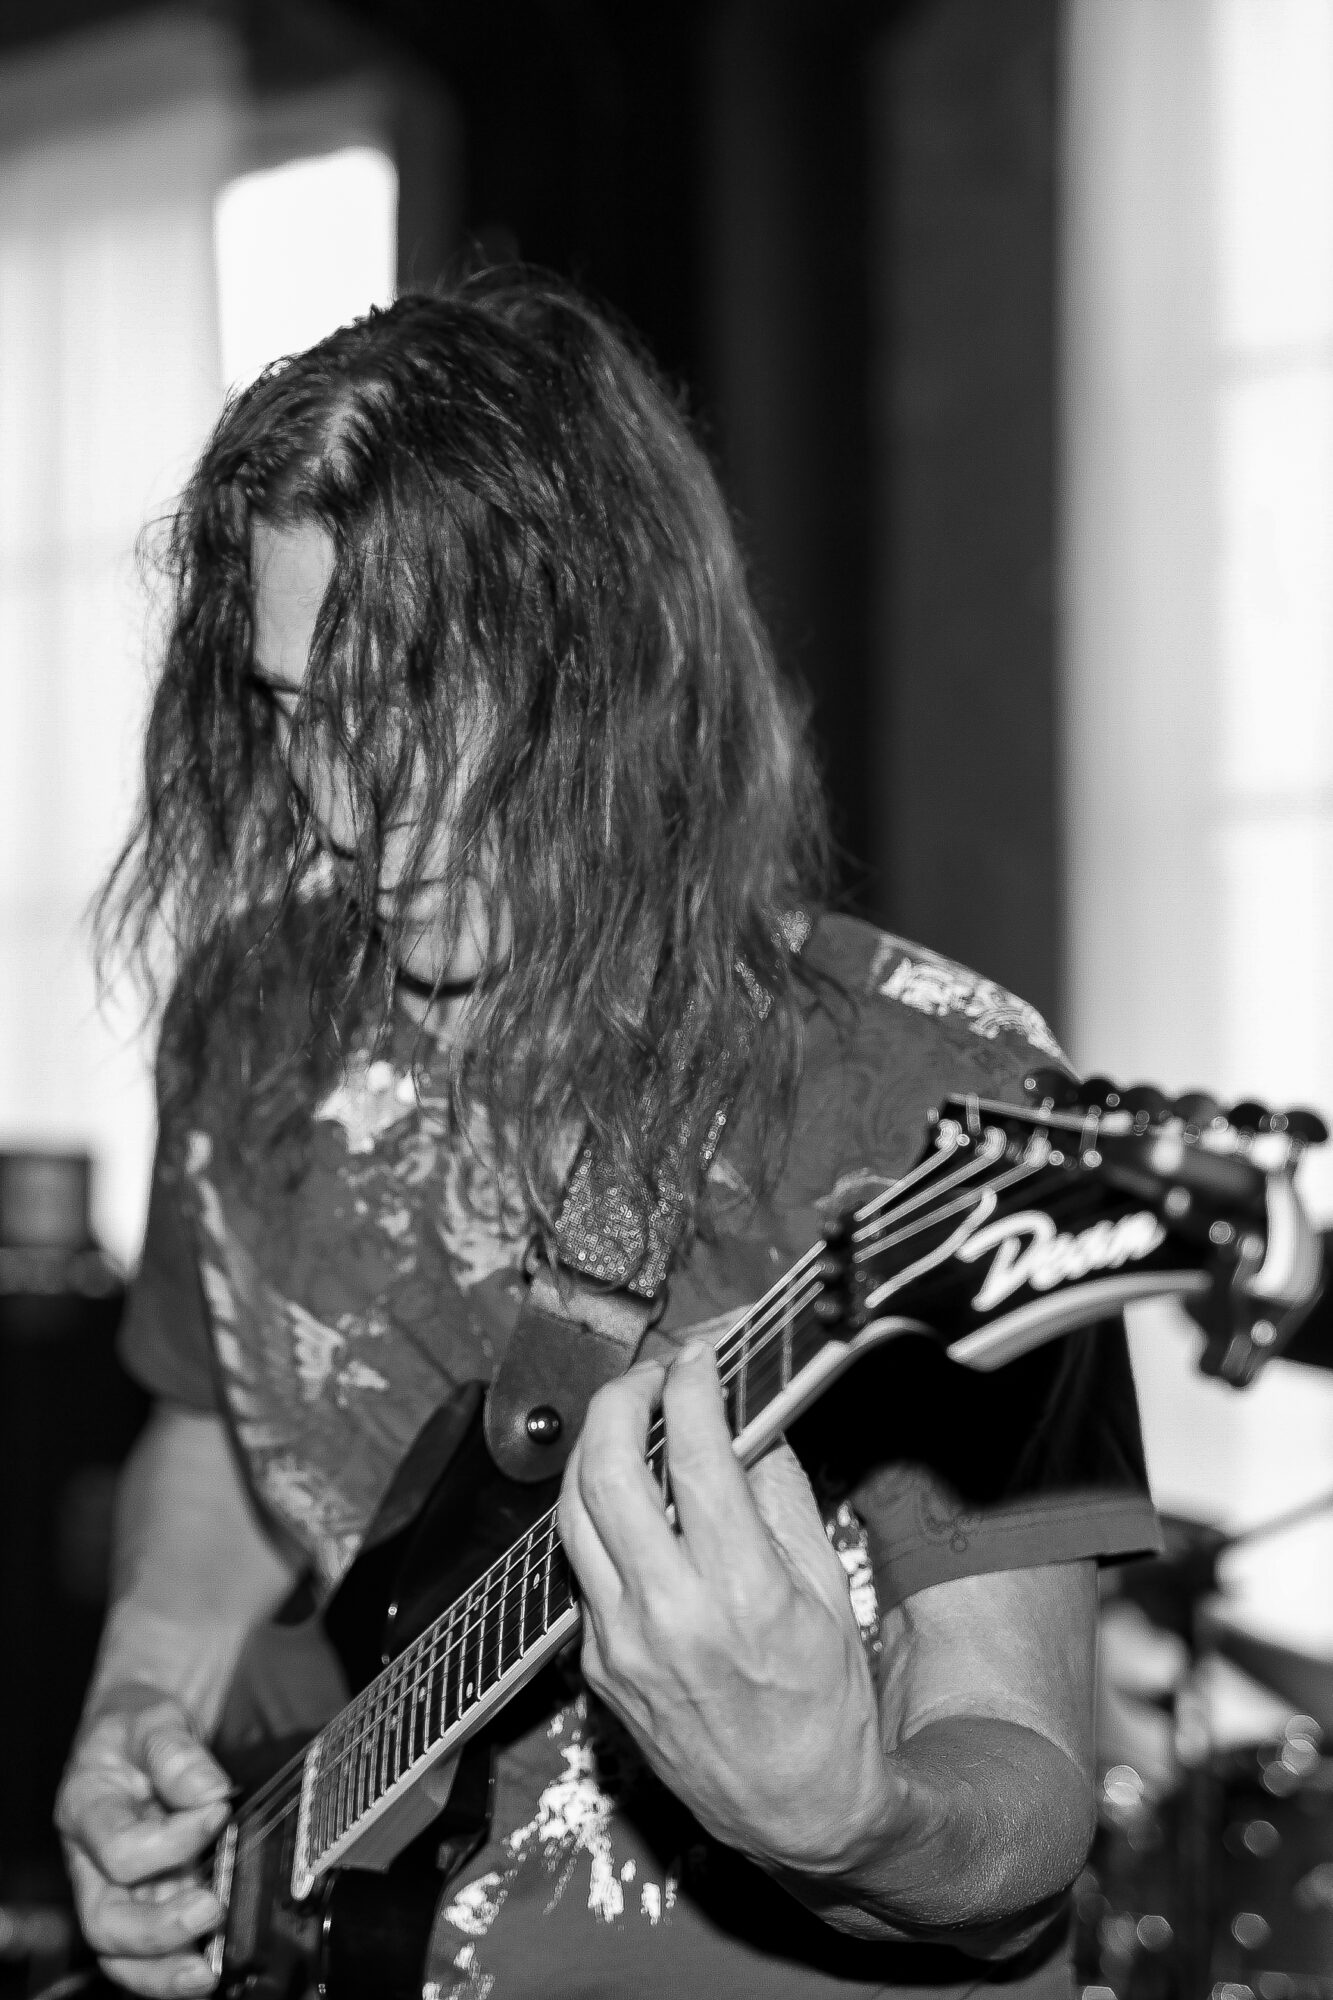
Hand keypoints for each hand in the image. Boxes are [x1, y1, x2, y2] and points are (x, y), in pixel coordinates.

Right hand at [56, 1688, 230, 1994]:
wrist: (135, 1732)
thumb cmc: (135, 1729)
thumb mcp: (152, 1720)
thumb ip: (177, 1753)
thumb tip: (209, 1790)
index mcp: (86, 1812)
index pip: (120, 1849)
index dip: (173, 1839)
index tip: (218, 1809)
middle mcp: (92, 1862)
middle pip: (106, 1922)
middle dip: (157, 1931)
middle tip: (210, 1910)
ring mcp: (118, 1889)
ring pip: (122, 1953)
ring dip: (164, 1970)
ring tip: (207, 1971)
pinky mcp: (147, 1901)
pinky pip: (152, 1950)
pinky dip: (177, 1966)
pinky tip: (212, 1963)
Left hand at [557, 1340, 894, 1875]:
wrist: (794, 1809)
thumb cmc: (823, 1704)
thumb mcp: (825, 1587)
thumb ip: (780, 1493)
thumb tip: (747, 1417)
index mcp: (739, 1593)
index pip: (695, 1453)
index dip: (693, 1385)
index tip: (702, 1358)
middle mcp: (667, 1615)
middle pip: (607, 1469)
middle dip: (622, 1397)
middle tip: (651, 1375)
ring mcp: (619, 1643)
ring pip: (570, 1510)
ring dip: (593, 1448)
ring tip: (628, 1421)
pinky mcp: (595, 1664)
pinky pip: (578, 1567)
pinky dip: (597, 1515)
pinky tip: (626, 1497)